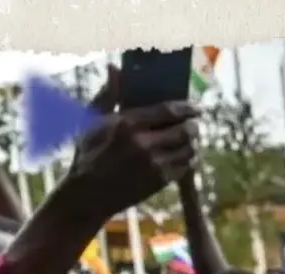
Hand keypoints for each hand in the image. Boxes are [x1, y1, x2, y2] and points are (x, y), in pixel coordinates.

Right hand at [62, 96, 200, 219]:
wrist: (88, 194)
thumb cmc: (88, 153)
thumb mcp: (91, 122)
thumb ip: (108, 95)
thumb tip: (115, 68)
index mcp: (127, 125)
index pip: (169, 110)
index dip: (187, 106)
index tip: (196, 105)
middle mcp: (144, 145)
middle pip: (186, 129)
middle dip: (194, 124)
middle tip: (194, 122)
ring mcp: (155, 165)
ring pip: (190, 148)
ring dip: (193, 141)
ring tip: (188, 137)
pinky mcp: (161, 182)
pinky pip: (186, 166)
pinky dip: (188, 158)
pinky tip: (181, 154)